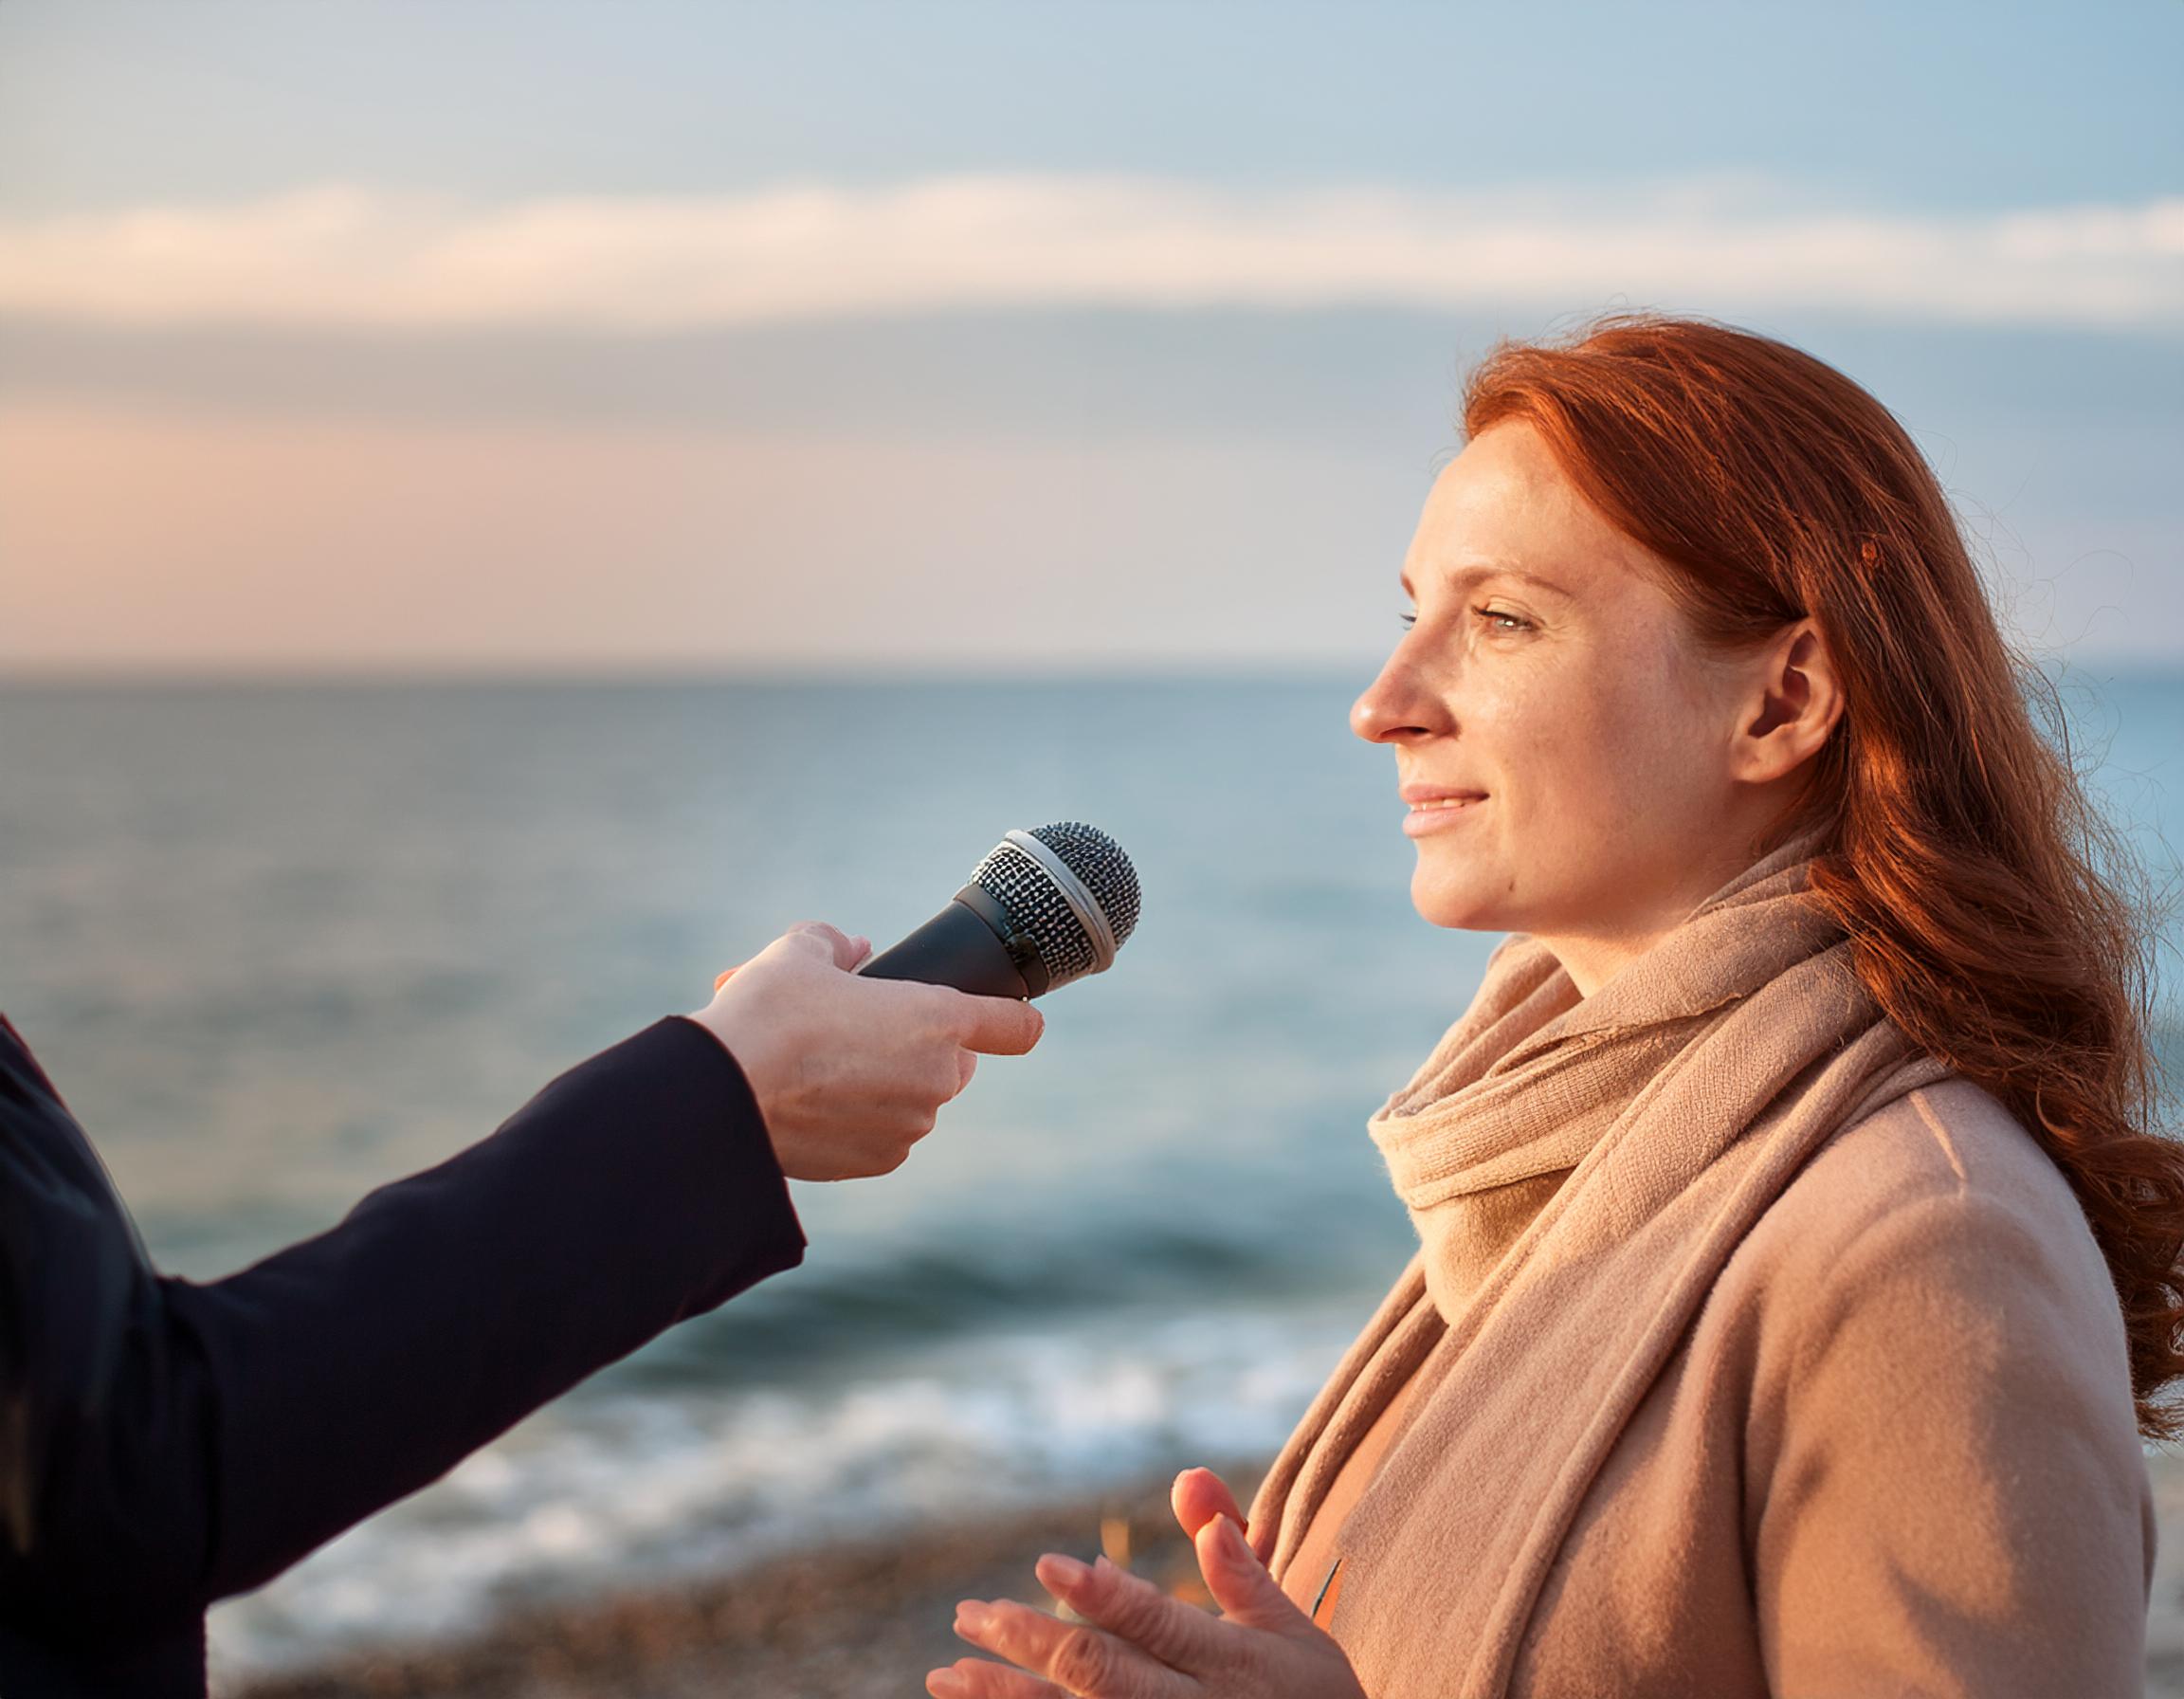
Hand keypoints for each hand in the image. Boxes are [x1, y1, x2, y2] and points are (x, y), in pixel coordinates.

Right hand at [690, 920, 1043, 1180]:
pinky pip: (883, 1134)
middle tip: (862, 1032)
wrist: (724, 1092)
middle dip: (918, 1047)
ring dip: (883, 1084)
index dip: (1015, 1018)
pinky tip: (812, 1102)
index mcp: (937, 1018)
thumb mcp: (800, 952)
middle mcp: (937, 1077)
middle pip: (953, 1062)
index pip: (1014, 1025)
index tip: (1016, 1019)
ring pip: (914, 1099)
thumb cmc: (769, 1012)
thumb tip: (852, 951)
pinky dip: (859, 1121)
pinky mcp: (879, 1161)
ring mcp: (911, 1125)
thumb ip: (837, 945)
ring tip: (820, 1065)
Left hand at [928, 1466, 1367, 1698]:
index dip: (1101, 1595)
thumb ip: (1239, 1564)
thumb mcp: (1291, 1631)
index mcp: (1228, 1662)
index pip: (1154, 1622)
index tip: (1045, 1562)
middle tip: (965, 1616)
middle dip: (1026, 1643)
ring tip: (947, 1675)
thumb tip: (1189, 1482)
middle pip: (1098, 1673)